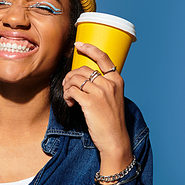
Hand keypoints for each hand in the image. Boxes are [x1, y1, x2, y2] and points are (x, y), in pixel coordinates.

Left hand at [62, 42, 132, 173]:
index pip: (103, 57)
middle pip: (83, 69)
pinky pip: (72, 91)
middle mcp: (110, 83)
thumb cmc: (112, 121)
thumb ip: (104, 86)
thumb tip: (84, 78)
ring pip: (75, 79)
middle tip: (67, 85)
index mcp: (117, 80)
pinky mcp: (90, 103)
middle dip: (71, 76)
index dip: (89, 48)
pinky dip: (67, 95)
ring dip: (67, 86)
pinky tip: (70, 103)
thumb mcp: (114, 98)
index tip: (78, 45)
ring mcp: (100, 92)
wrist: (115, 139)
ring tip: (69, 96)